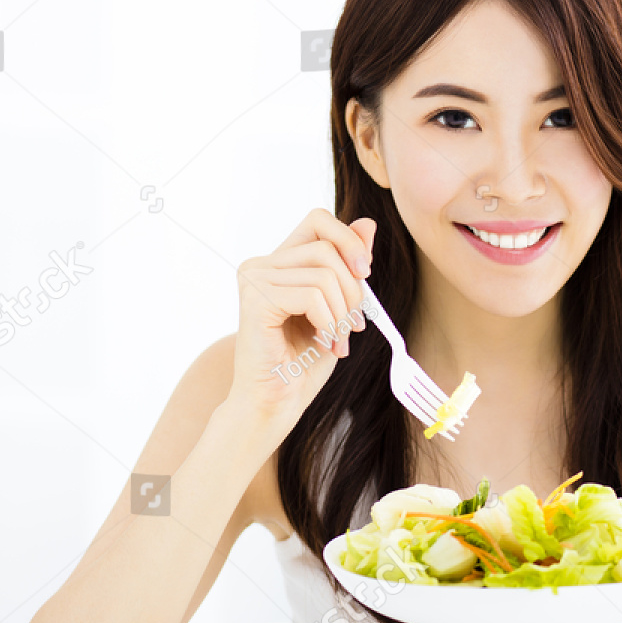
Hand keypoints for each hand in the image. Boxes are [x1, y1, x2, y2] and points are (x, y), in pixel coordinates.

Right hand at [228, 208, 375, 431]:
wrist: (278, 402)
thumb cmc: (304, 360)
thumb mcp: (339, 306)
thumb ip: (348, 267)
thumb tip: (368, 223)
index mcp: (280, 262)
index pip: (319, 220)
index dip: (349, 240)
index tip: (365, 274)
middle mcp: (261, 264)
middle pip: (327, 249)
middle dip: (353, 291)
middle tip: (351, 327)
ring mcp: (254, 279)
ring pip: (324, 274)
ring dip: (342, 314)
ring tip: (336, 340)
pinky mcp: (255, 300)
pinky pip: (311, 296)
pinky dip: (328, 323)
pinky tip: (323, 343)